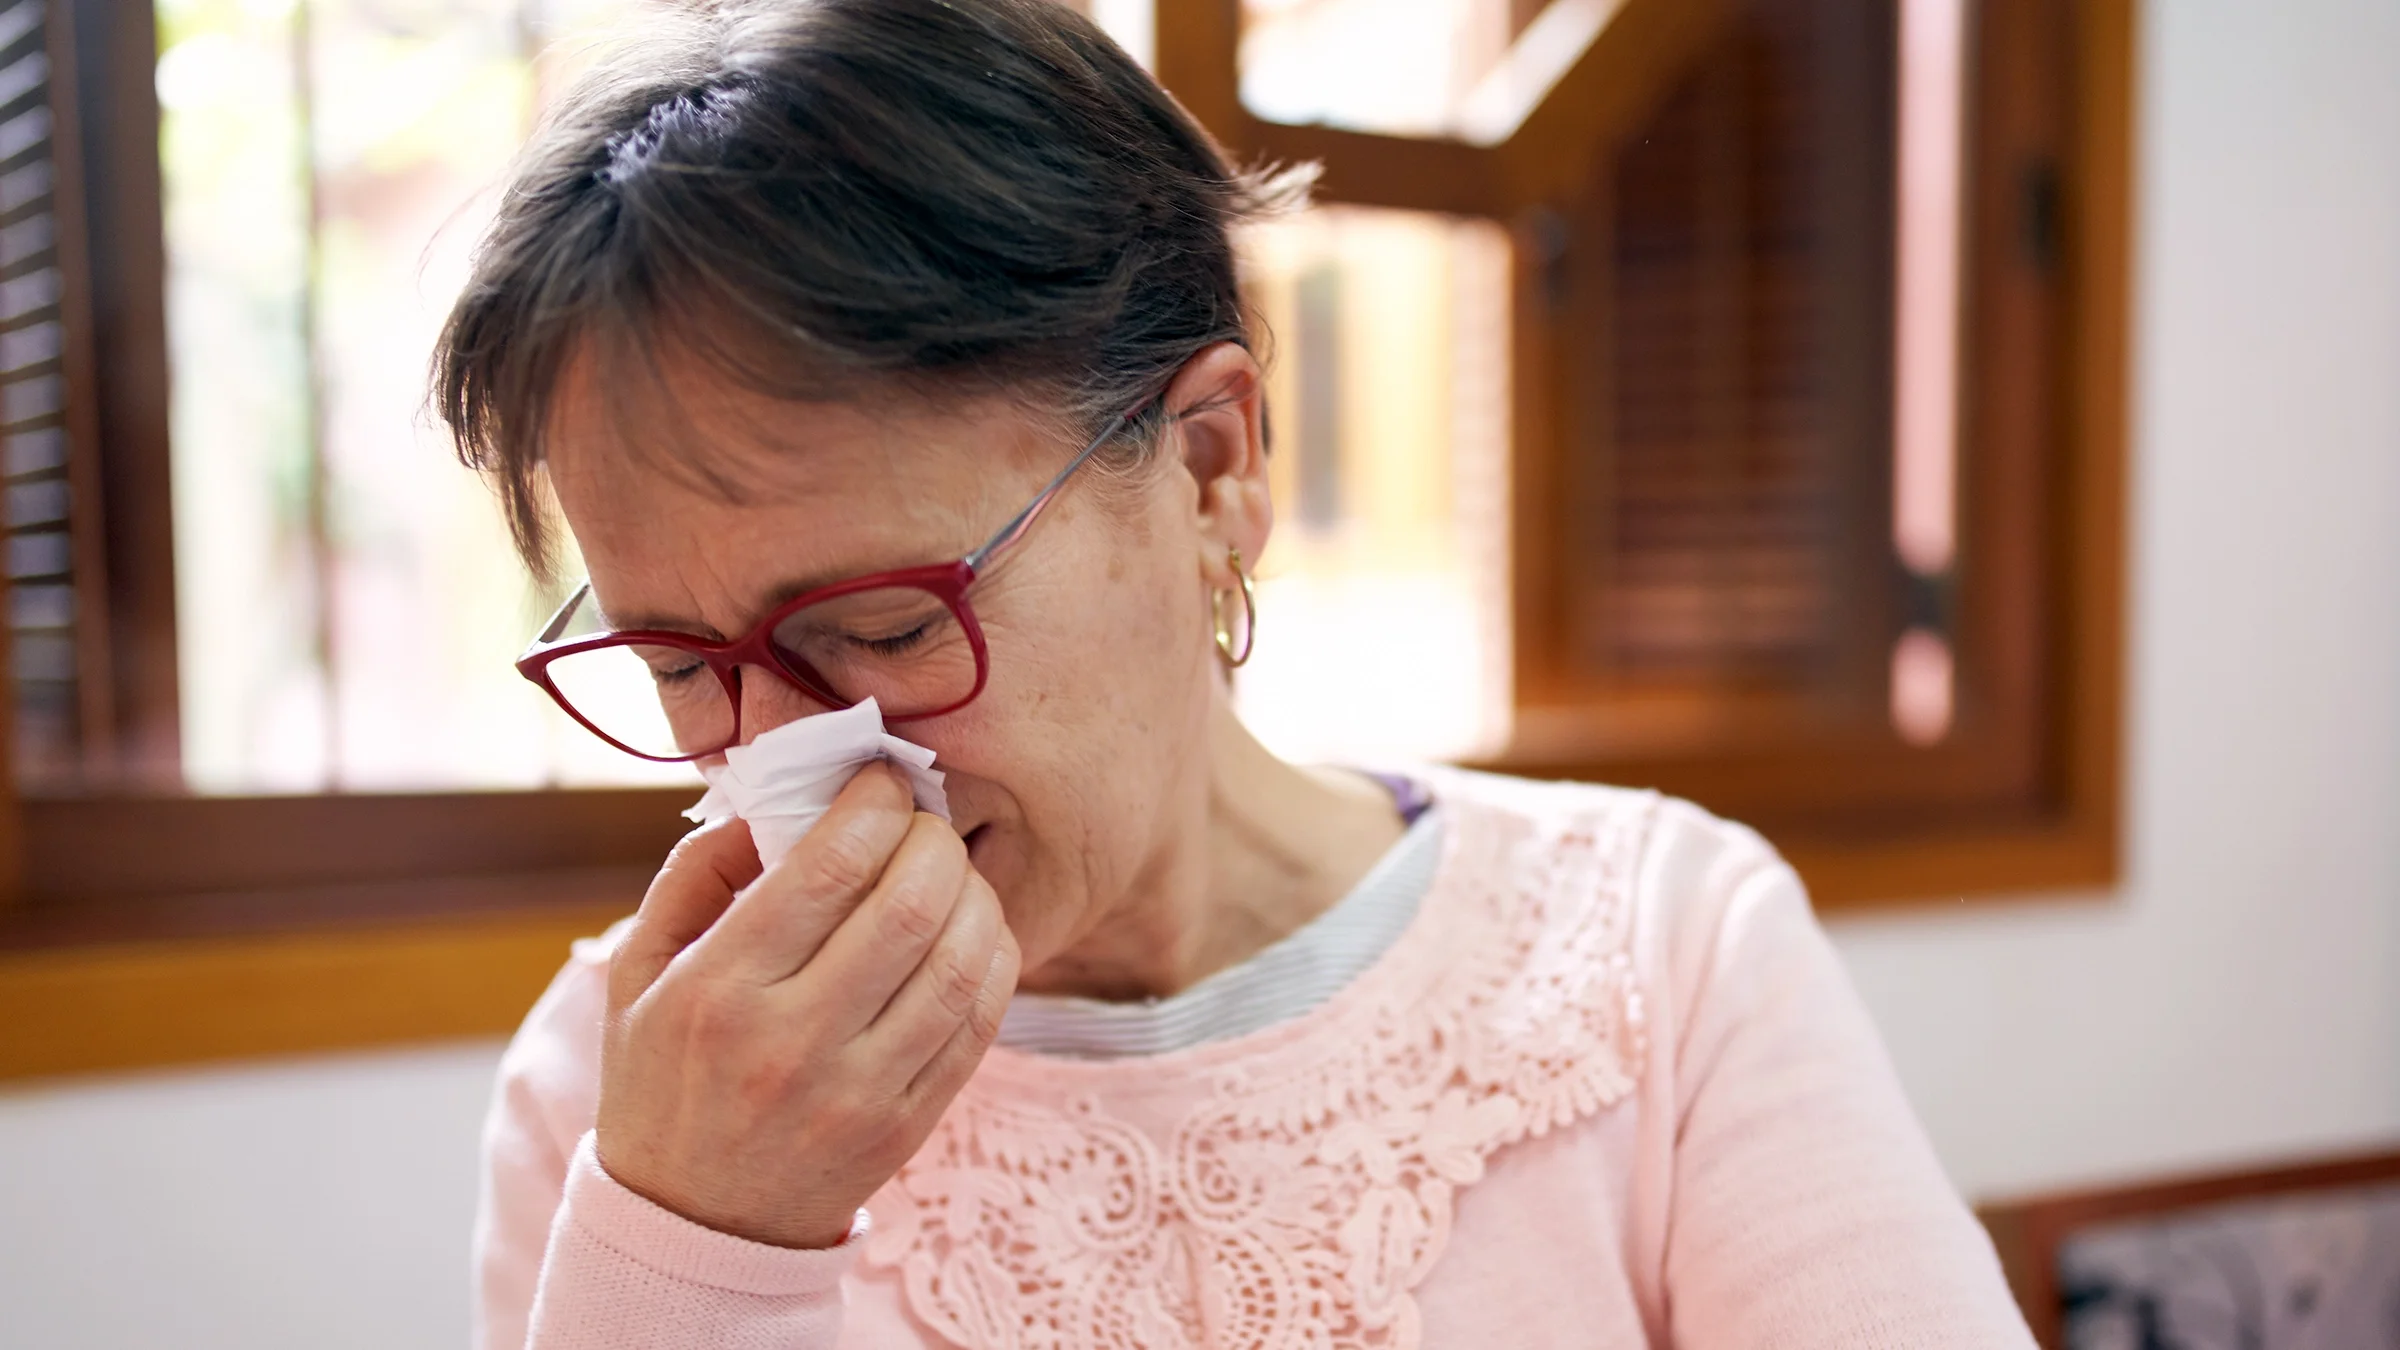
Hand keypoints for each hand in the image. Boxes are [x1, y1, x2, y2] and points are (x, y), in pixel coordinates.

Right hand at [593, 763, 1019, 1247]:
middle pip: (910, 904)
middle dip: (934, 839)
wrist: (688, 1226)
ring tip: (953, 874)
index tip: (882, 781)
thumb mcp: (638, 973)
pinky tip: (974, 934)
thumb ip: (695, 874)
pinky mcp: (906, 1127)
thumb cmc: (662, 1078)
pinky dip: (994, 961)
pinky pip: (979, 1025)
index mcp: (719, 990)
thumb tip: (772, 798)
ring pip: (961, 962)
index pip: (830, 866)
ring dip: (976, 895)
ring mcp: (857, 1092)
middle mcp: (791, 1042)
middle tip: (924, 823)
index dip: (876, 802)